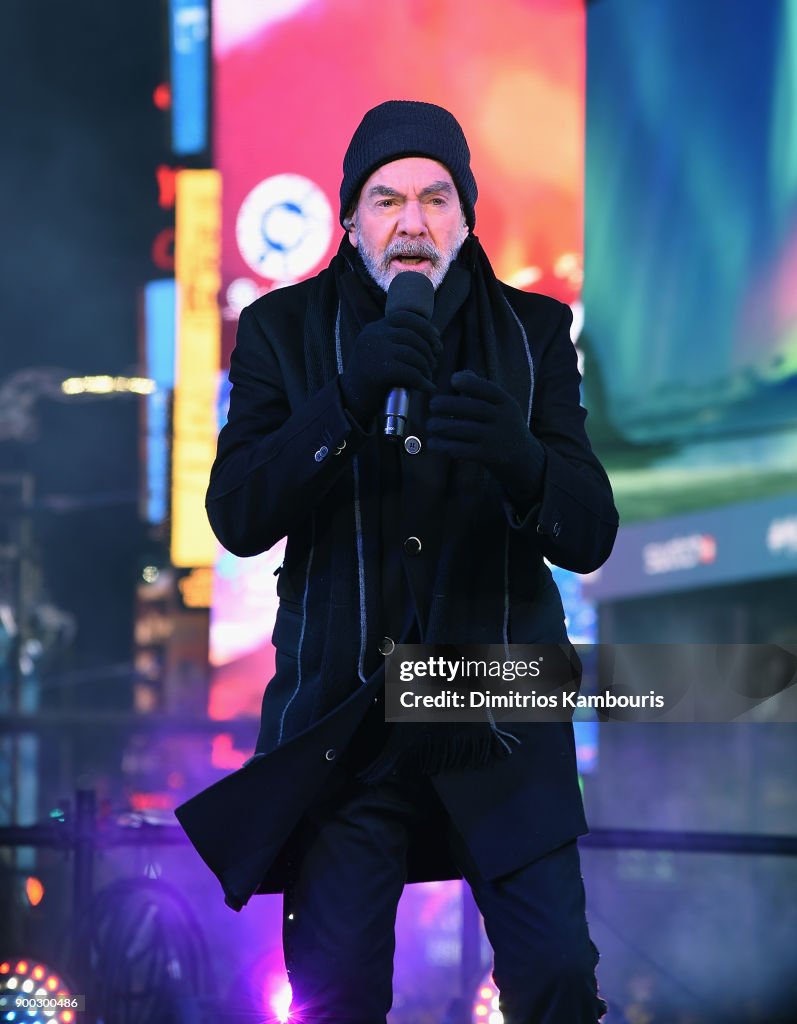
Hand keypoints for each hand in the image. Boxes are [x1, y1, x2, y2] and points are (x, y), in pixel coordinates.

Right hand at [340, 310, 440, 424]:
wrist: (351, 399)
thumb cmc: (372, 377)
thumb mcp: (380, 351)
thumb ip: (398, 342)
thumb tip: (435, 342)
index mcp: (375, 328)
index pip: (405, 317)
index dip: (425, 327)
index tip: (436, 339)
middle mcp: (374, 335)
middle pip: (412, 335)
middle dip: (429, 350)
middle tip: (434, 364)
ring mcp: (376, 352)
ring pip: (413, 353)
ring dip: (427, 366)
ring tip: (429, 376)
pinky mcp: (380, 371)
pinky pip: (411, 372)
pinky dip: (423, 381)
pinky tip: (428, 388)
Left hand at [427, 370, 545, 509]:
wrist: (523, 459)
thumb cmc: (502, 426)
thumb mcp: (499, 407)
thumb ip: (480, 391)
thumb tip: (460, 374)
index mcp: (506, 403)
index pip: (490, 390)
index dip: (471, 383)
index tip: (452, 379)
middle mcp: (504, 419)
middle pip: (475, 408)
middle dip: (450, 404)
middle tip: (432, 405)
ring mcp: (497, 439)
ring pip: (465, 430)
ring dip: (442, 427)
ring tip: (430, 425)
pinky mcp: (489, 457)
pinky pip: (463, 450)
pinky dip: (445, 446)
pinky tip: (434, 444)